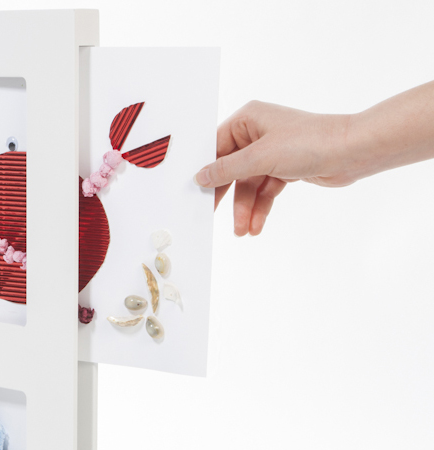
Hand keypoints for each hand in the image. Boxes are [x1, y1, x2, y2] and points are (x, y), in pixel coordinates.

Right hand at [195, 101, 353, 235]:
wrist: (352, 152)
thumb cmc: (311, 141)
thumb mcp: (260, 156)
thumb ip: (227, 169)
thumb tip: (201, 177)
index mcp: (248, 120)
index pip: (216, 147)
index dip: (207, 171)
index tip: (196, 192)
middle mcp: (258, 134)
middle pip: (232, 170)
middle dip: (227, 197)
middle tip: (213, 217)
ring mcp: (272, 153)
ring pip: (248, 186)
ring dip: (244, 209)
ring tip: (242, 230)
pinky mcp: (285, 169)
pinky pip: (264, 192)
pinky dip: (260, 208)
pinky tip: (255, 225)